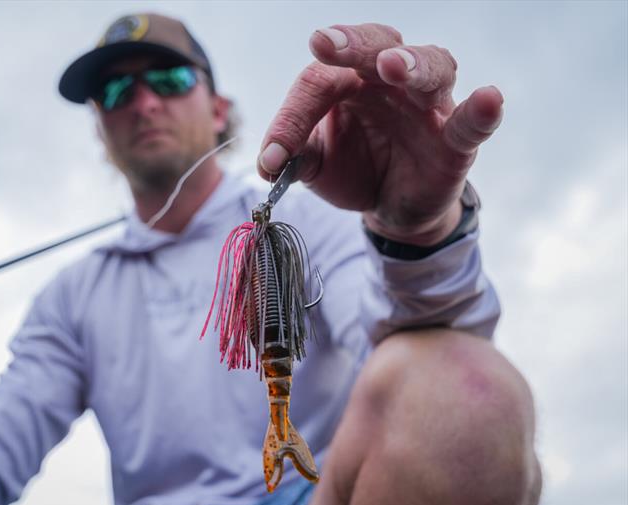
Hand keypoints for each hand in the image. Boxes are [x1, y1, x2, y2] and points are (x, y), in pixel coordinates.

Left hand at [257, 24, 502, 245]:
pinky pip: (472, 122)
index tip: (272, 158)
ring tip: (391, 66)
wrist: (389, 207)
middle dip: (353, 44)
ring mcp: (428, 106)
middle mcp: (391, 81)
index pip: (319, 80)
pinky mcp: (456, 142)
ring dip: (411, 64)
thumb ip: (295, 154)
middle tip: (325, 43)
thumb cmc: (352, 168)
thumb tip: (270, 162)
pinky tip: (488, 98)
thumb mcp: (315, 164)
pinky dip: (481, 111)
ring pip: (431, 67)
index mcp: (350, 79)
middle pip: (379, 44)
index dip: (292, 118)